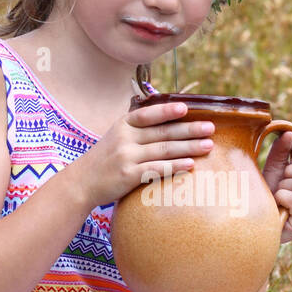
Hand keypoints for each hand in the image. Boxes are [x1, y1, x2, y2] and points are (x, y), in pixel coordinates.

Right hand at [79, 100, 214, 205]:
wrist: (81, 182)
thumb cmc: (105, 159)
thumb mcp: (116, 136)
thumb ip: (138, 128)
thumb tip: (170, 120)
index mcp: (123, 125)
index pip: (148, 114)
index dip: (167, 111)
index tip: (186, 108)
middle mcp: (125, 138)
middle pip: (162, 132)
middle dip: (189, 129)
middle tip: (210, 128)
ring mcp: (126, 156)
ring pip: (163, 150)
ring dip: (188, 147)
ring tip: (208, 145)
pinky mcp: (128, 175)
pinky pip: (156, 169)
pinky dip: (174, 166)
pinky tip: (190, 164)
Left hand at [260, 133, 291, 243]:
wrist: (259, 221)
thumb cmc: (269, 194)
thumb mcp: (274, 169)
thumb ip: (281, 151)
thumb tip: (289, 133)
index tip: (291, 161)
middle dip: (289, 173)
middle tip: (281, 183)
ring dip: (283, 187)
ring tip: (278, 195)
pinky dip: (281, 197)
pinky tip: (278, 204)